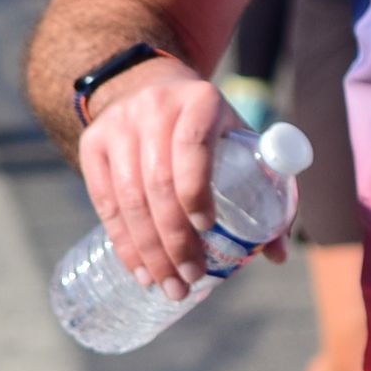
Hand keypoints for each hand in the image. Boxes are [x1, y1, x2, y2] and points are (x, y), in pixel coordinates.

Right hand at [75, 56, 243, 301]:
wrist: (151, 86)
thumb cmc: (211, 126)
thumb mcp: (241, 139)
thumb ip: (267, 188)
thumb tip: (278, 255)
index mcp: (201, 102)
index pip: (193, 148)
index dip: (196, 190)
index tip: (207, 228)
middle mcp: (154, 109)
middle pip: (157, 182)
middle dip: (173, 238)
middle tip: (189, 278)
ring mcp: (118, 125)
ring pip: (127, 197)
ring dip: (147, 249)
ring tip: (166, 284)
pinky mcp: (93, 143)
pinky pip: (103, 200)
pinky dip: (122, 239)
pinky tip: (138, 268)